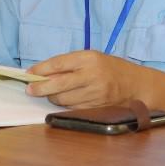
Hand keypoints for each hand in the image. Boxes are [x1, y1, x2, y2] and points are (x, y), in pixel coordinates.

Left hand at [27, 50, 155, 107]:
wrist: (136, 85)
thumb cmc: (109, 68)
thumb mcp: (90, 58)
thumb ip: (67, 64)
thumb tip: (41, 73)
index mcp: (88, 58)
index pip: (58, 64)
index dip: (40, 69)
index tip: (28, 73)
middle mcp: (92, 75)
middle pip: (59, 84)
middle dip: (40, 88)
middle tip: (30, 90)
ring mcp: (96, 92)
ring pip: (64, 98)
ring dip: (52, 97)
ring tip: (49, 93)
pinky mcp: (97, 107)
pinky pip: (73, 107)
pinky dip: (64, 104)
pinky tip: (63, 99)